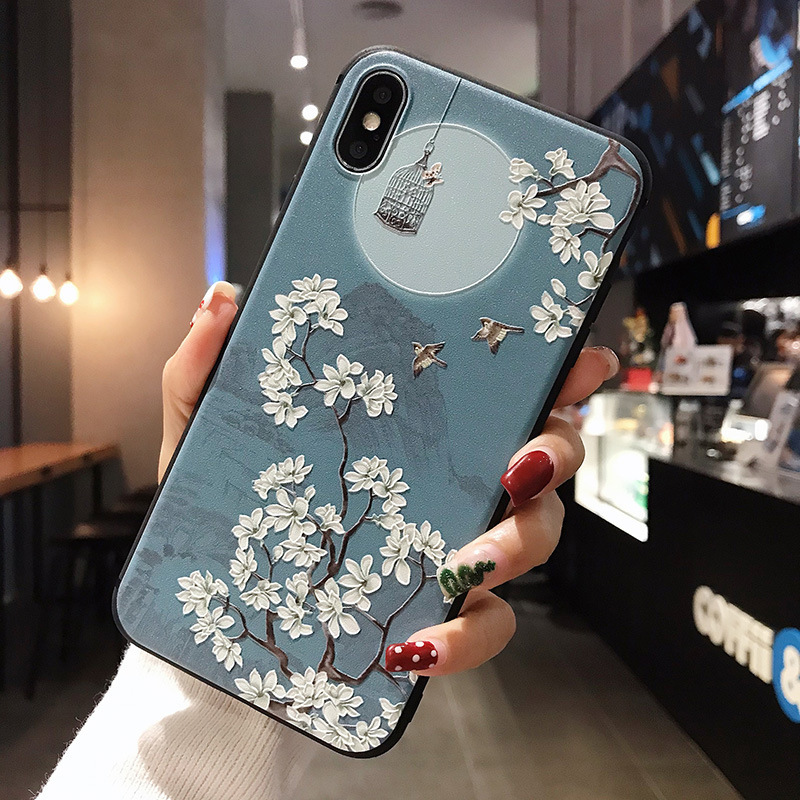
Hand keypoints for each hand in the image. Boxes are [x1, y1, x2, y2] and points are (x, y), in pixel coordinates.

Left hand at [159, 281, 617, 677]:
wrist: (218, 604)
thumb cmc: (229, 506)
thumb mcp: (210, 433)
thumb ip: (208, 368)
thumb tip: (224, 298)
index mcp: (421, 425)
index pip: (505, 387)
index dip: (558, 370)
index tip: (582, 359)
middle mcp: (456, 477)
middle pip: (547, 456)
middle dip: (557, 452)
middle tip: (523, 464)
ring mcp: (457, 542)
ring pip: (535, 537)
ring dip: (518, 546)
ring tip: (467, 562)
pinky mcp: (443, 612)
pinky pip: (487, 627)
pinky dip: (466, 639)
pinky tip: (417, 647)